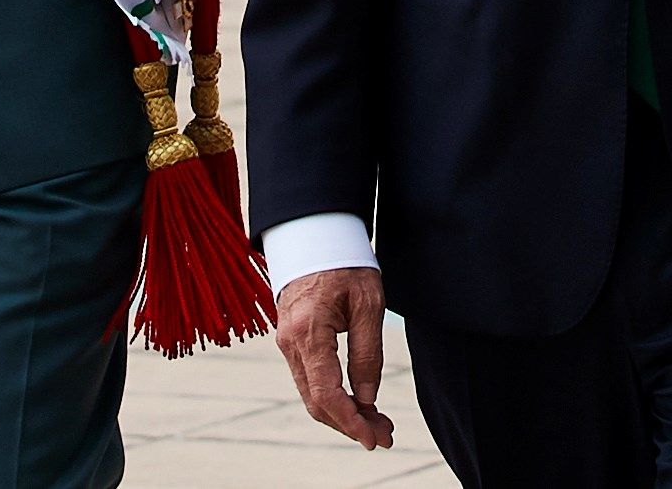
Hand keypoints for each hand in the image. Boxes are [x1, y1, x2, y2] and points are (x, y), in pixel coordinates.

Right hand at [276, 266, 393, 450]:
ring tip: (377, 422)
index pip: (326, 395)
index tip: (375, 439)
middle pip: (316, 402)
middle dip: (351, 424)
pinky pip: (309, 378)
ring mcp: (286, 342)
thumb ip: (367, 354)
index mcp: (308, 332)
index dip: (351, 422)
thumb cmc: (345, 262)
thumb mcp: (368, 303)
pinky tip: (357, 400)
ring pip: (312, 394)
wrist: (315, 232)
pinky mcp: (291, 339)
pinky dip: (332, 396)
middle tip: (385, 435)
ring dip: (343, 413)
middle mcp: (290, 342)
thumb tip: (368, 399)